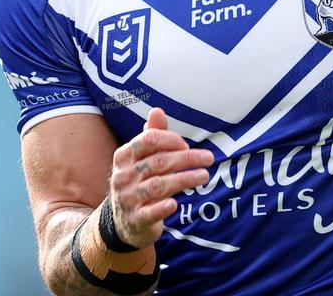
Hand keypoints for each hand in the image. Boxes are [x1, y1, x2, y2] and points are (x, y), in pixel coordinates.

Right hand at [109, 107, 213, 247]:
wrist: (125, 221)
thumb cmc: (139, 181)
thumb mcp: (142, 158)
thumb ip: (152, 135)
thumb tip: (157, 110)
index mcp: (124, 156)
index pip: (149, 140)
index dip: (171, 140)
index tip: (186, 145)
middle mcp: (123, 176)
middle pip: (158, 162)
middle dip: (186, 158)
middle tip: (209, 158)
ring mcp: (127, 199)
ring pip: (158, 186)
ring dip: (184, 179)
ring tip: (204, 176)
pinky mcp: (136, 220)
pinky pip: (149, 213)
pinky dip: (162, 208)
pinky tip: (175, 204)